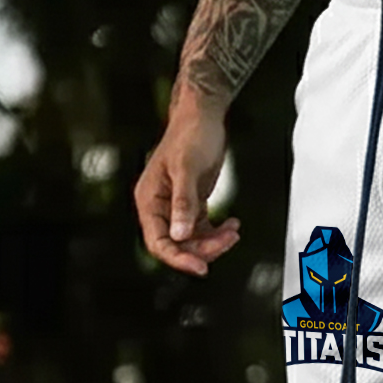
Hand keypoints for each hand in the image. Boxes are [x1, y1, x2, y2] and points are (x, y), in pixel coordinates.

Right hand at [134, 101, 241, 275]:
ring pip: (193, 240)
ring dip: (215, 241)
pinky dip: (219, 232)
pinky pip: (203, 229)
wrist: (204, 115)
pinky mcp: (192, 204)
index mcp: (149, 200)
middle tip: (227, 242)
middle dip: (203, 248)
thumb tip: (180, 234)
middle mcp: (160, 207)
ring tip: (233, 231)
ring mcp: (176, 207)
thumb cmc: (190, 134)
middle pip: (178, 245)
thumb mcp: (187, 169)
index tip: (200, 267)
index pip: (158, 242)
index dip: (178, 258)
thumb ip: (183, 203)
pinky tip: (233, 225)